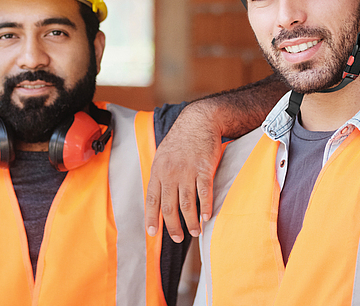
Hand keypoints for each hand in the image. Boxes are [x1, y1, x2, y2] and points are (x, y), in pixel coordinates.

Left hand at [145, 103, 221, 242]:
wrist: (199, 121)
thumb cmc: (181, 139)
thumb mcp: (163, 155)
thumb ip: (160, 175)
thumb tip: (157, 196)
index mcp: (158, 170)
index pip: (152, 199)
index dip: (152, 218)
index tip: (152, 233)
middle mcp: (170, 173)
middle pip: (169, 206)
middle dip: (172, 226)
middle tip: (178, 238)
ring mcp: (188, 171)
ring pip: (187, 204)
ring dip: (191, 222)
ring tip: (195, 232)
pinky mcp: (205, 168)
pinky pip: (204, 193)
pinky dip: (206, 207)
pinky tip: (207, 217)